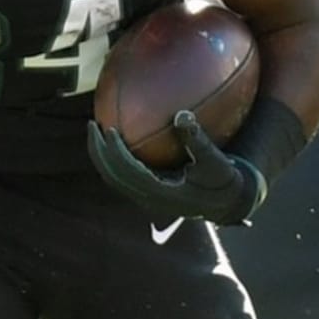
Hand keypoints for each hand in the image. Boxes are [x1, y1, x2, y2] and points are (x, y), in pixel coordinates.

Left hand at [87, 110, 265, 225]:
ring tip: (97, 129)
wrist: (226, 204)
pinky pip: (123, 175)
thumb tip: (182, 114)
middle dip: (98, 151)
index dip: (115, 152)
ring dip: (102, 155)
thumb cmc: (222, 181)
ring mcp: (145, 197)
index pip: (128, 172)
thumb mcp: (215, 161)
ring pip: (114, 177)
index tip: (109, 129)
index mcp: (159, 192)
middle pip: (112, 175)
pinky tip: (117, 136)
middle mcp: (147, 197)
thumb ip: (198, 140)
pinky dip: (115, 157)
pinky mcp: (147, 192)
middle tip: (92, 124)